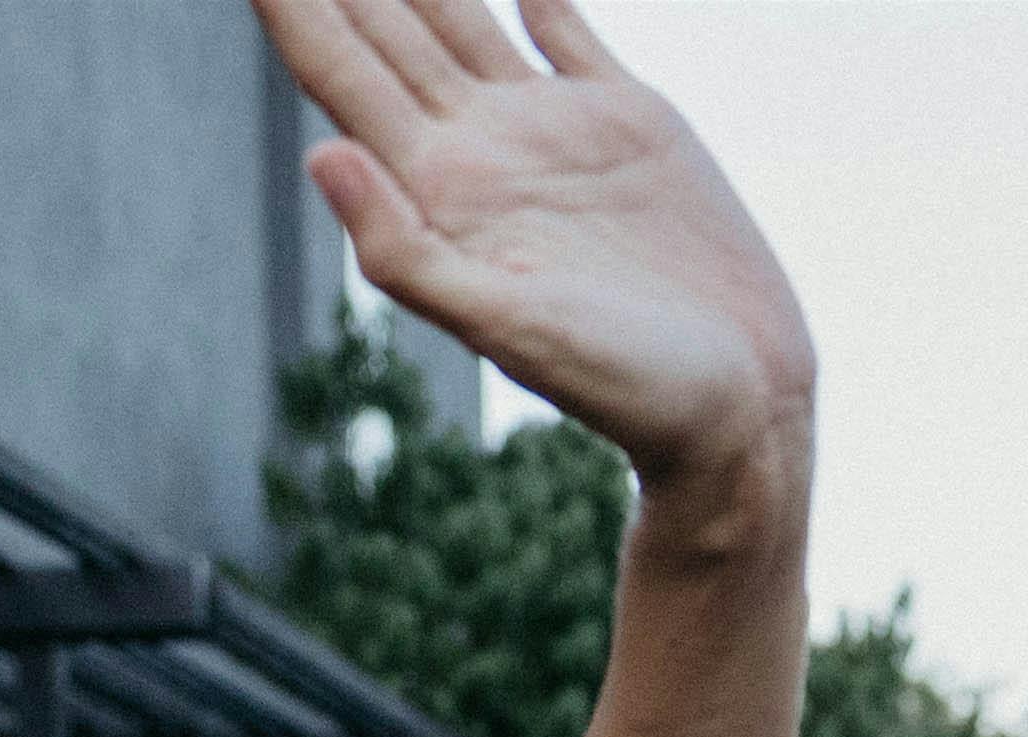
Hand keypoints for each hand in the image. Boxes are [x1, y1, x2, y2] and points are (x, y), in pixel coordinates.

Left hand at [262, 0, 813, 505]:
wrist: (737, 405)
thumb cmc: (622, 387)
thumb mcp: (506, 328)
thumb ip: (406, 254)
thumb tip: (319, 156)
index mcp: (435, 189)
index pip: (337, 70)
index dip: (290, 6)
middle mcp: (480, 148)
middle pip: (384, 27)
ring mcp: (550, 129)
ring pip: (458, 13)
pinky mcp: (626, 120)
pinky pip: (563, 27)